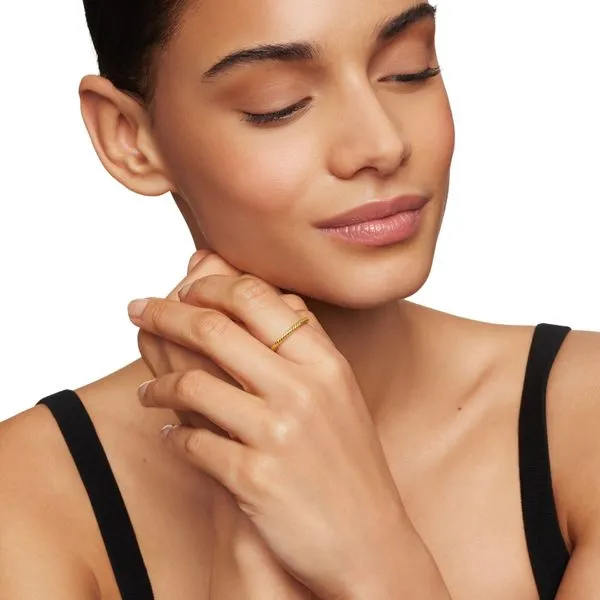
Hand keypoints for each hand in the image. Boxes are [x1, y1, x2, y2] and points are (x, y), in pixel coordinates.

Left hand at [128, 261, 407, 599]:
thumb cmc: (348, 463)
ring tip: (149, 391)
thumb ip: (309, 341)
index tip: (184, 291)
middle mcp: (303, 389)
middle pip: (215, 327)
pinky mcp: (253, 477)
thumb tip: (277, 294)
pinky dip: (173, 435)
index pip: (256, 297)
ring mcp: (278, 433)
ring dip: (159, 383)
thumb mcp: (341, 392)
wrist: (369, 541)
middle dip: (166, 312)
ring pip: (192, 383)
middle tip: (139, 310)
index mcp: (325, 361)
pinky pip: (191, 441)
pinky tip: (173, 434)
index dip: (209, 287)